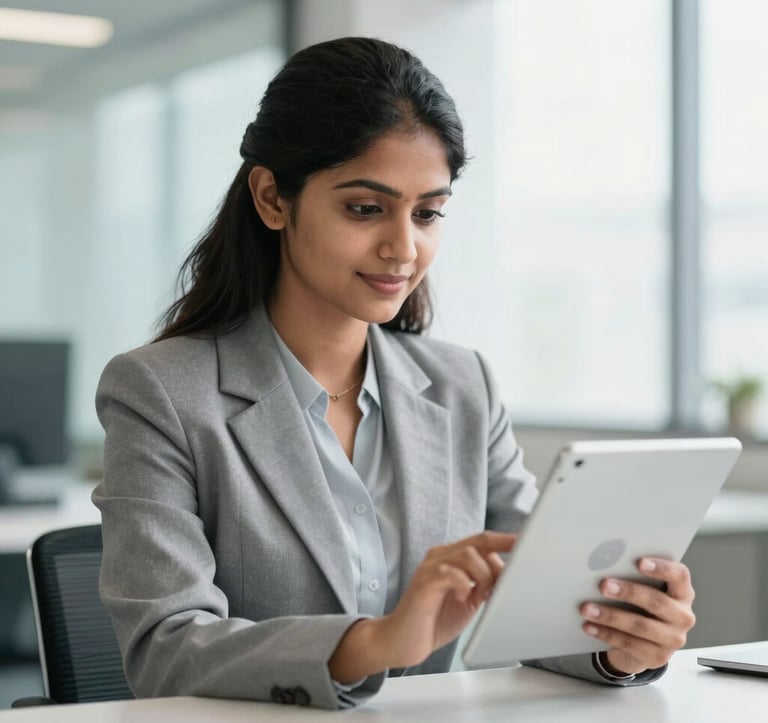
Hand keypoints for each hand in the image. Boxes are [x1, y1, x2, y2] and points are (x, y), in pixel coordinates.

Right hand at [329, 531, 515, 681]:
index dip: (506, 541)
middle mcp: (441, 557)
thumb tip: (508, 576)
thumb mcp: (468, 600)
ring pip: (467, 554)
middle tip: (518, 564)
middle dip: (503, 548)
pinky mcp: (424, 583)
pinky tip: (466, 597)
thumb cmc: (434, 621)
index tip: (529, 543)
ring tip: (483, 594)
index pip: (483, 541)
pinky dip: (463, 583)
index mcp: (453, 558)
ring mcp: (431, 568)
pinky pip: (448, 572)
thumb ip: (484, 585)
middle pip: (478, 541)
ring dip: (483, 574)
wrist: (402, 641)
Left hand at [580, 558, 695, 675]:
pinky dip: (606, 634)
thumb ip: (632, 576)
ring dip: (610, 616)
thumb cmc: (641, 606)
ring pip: (641, 626)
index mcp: (681, 592)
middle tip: (604, 585)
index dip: (662, 568)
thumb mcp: (643, 590)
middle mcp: (683, 616)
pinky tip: (589, 626)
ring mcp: (673, 639)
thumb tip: (604, 564)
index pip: (679, 576)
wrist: (643, 643)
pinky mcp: (658, 657)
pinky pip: (629, 644)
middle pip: (657, 602)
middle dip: (628, 592)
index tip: (640, 562)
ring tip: (588, 608)